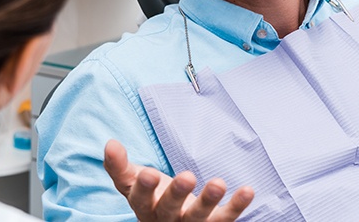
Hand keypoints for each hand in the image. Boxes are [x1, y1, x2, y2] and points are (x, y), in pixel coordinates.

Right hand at [104, 139, 253, 220]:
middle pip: (170, 209)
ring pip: (198, 217)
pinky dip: (237, 206)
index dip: (144, 188)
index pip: (141, 199)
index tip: (148, 172)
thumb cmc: (151, 196)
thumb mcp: (131, 182)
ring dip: (208, 200)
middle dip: (177, 194)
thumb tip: (110, 143)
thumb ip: (118, 165)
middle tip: (187, 177)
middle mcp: (167, 219)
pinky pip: (225, 218)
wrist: (169, 220)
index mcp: (145, 206)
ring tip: (219, 182)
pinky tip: (248, 190)